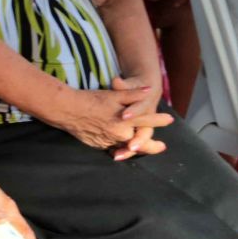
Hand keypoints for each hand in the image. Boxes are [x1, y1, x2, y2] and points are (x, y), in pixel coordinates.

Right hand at [50, 78, 171, 156]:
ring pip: (126, 147)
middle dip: (152, 146)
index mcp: (126, 120)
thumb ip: (133, 94)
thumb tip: (150, 90)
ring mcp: (109, 141)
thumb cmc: (91, 99)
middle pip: (141, 142)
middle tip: (161, 146)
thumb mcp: (113, 94)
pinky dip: (118, 148)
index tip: (170, 120)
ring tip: (141, 147)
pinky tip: (120, 147)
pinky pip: (112, 148)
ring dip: (135, 147)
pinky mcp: (99, 145)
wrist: (67, 110)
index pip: (148, 120)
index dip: (160, 120)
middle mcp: (120, 133)